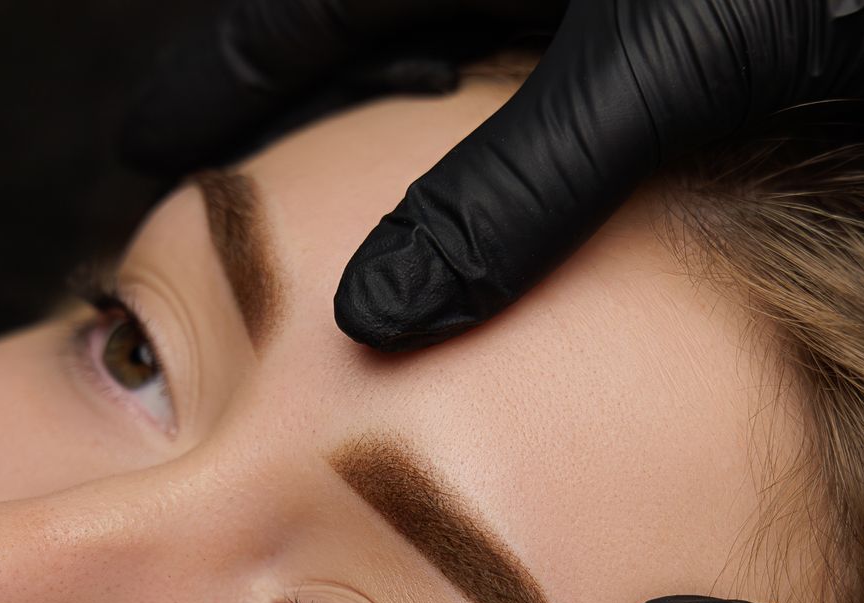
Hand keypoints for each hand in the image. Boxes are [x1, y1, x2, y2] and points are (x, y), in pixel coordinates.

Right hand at [121, 0, 863, 351]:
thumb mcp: (673, 53)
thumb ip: (521, 178)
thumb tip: (378, 312)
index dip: (230, 66)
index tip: (144, 139)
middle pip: (394, 39)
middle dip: (310, 124)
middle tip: (225, 216)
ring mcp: (642, 15)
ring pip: (490, 101)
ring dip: (425, 181)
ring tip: (347, 264)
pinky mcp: (719, 63)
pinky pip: (589, 142)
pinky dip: (542, 208)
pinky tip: (519, 270)